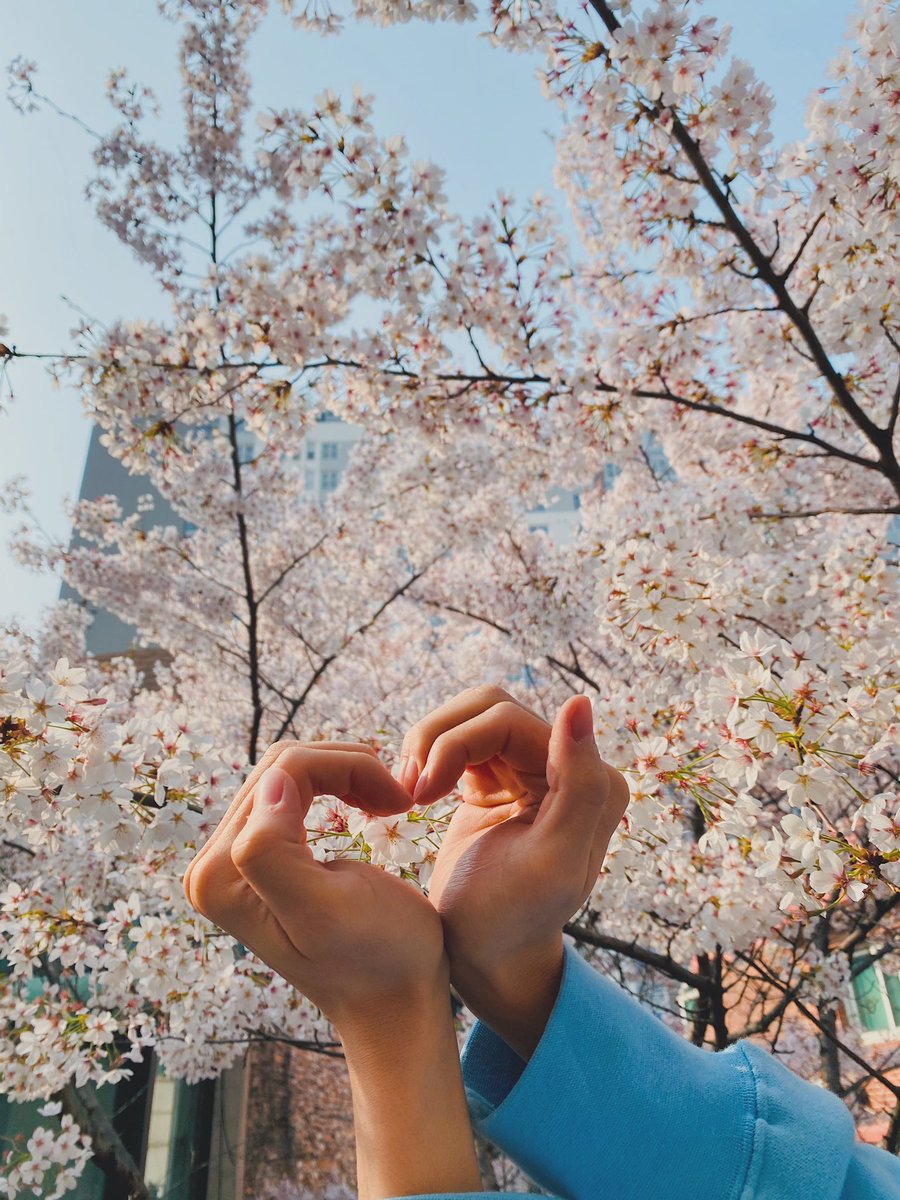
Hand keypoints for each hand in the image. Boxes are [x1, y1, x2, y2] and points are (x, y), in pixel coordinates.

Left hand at [182, 740, 444, 1030]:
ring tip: (388, 801)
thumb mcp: (326, 909)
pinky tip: (366, 804)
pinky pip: (292, 789)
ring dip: (346, 773)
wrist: (393, 1000)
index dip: (348, 771)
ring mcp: (233, 861)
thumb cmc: (377, 958)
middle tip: (398, 798)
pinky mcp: (259, 856)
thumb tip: (271, 784)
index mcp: (219, 877)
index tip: (400, 803)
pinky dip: (337, 785)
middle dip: (347, 768)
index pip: (283, 774)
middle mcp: (212, 866)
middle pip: (281, 767)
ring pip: (289, 770)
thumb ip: (273, 850)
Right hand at [400, 685, 629, 1057]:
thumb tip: (579, 703)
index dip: (455, 743)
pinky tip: (414, 795)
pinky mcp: (498, 776)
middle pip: (487, 708)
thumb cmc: (510, 922)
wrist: (484, 958)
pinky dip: (430, 758)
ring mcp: (532, 768)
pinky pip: (459, 738)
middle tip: (409, 792)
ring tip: (407, 794)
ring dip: (429, 745)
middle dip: (438, 740)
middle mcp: (568, 765)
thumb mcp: (549, 864)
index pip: (509, 720)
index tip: (421, 794)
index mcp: (591, 781)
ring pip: (470, 716)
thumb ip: (578, 786)